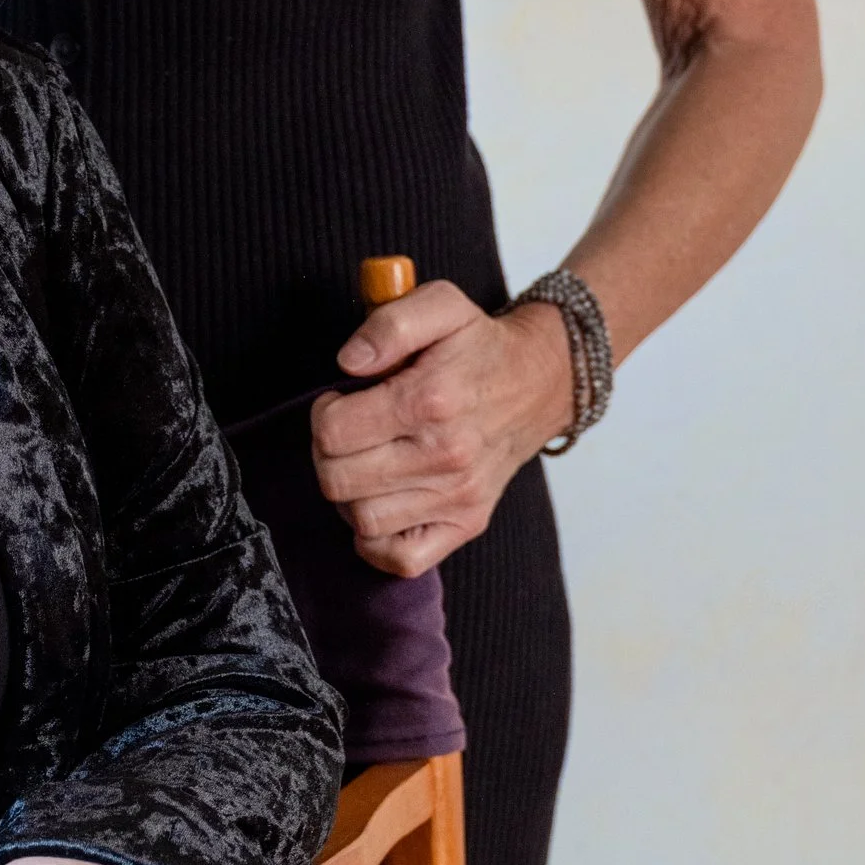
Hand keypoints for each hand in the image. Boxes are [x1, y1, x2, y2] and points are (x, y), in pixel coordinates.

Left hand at [310, 282, 573, 573]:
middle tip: (350, 432)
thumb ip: (389, 323)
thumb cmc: (479, 346)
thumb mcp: (439, 305)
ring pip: (361, 520)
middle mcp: (446, 456)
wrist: (540, 381)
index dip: (323, 413)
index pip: (332, 432)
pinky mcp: (467, 522)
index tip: (342, 401)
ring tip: (368, 461)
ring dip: (349, 492)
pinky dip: (377, 540)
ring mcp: (458, 496)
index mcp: (431, 400)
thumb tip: (349, 363)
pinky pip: (401, 559)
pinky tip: (381, 500)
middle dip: (328, 453)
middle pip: (337, 480)